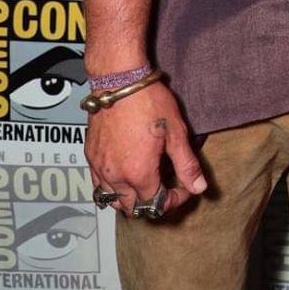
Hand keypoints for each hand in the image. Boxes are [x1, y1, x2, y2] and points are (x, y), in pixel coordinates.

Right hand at [86, 81, 206, 218]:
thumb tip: (198, 187)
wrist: (118, 81)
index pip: (156, 205)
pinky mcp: (90, 156)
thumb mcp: (176, 132)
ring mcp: (99, 167)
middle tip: (167, 186)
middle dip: (152, 203)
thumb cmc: (148, 101)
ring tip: (146, 182)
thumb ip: (186, 164)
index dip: (174, 200)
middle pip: (132, 208)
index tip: (184, 187)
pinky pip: (98, 184)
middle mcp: (115, 176)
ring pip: (112, 201)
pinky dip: (112, 188)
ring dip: (130, 199)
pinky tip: (125, 172)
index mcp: (138, 173)